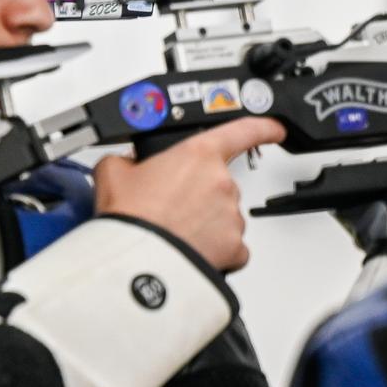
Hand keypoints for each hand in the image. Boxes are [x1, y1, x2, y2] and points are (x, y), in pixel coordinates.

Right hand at [93, 116, 284, 272]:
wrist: (138, 260)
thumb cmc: (130, 216)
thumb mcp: (112, 172)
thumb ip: (126, 160)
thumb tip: (128, 165)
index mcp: (197, 155)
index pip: (242, 131)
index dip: (262, 127)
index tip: (274, 128)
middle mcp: (222, 182)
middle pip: (217, 182)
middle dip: (197, 193)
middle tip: (168, 206)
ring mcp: (232, 216)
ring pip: (222, 215)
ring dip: (203, 221)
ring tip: (172, 230)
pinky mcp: (237, 247)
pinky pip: (229, 245)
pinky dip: (213, 247)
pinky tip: (189, 248)